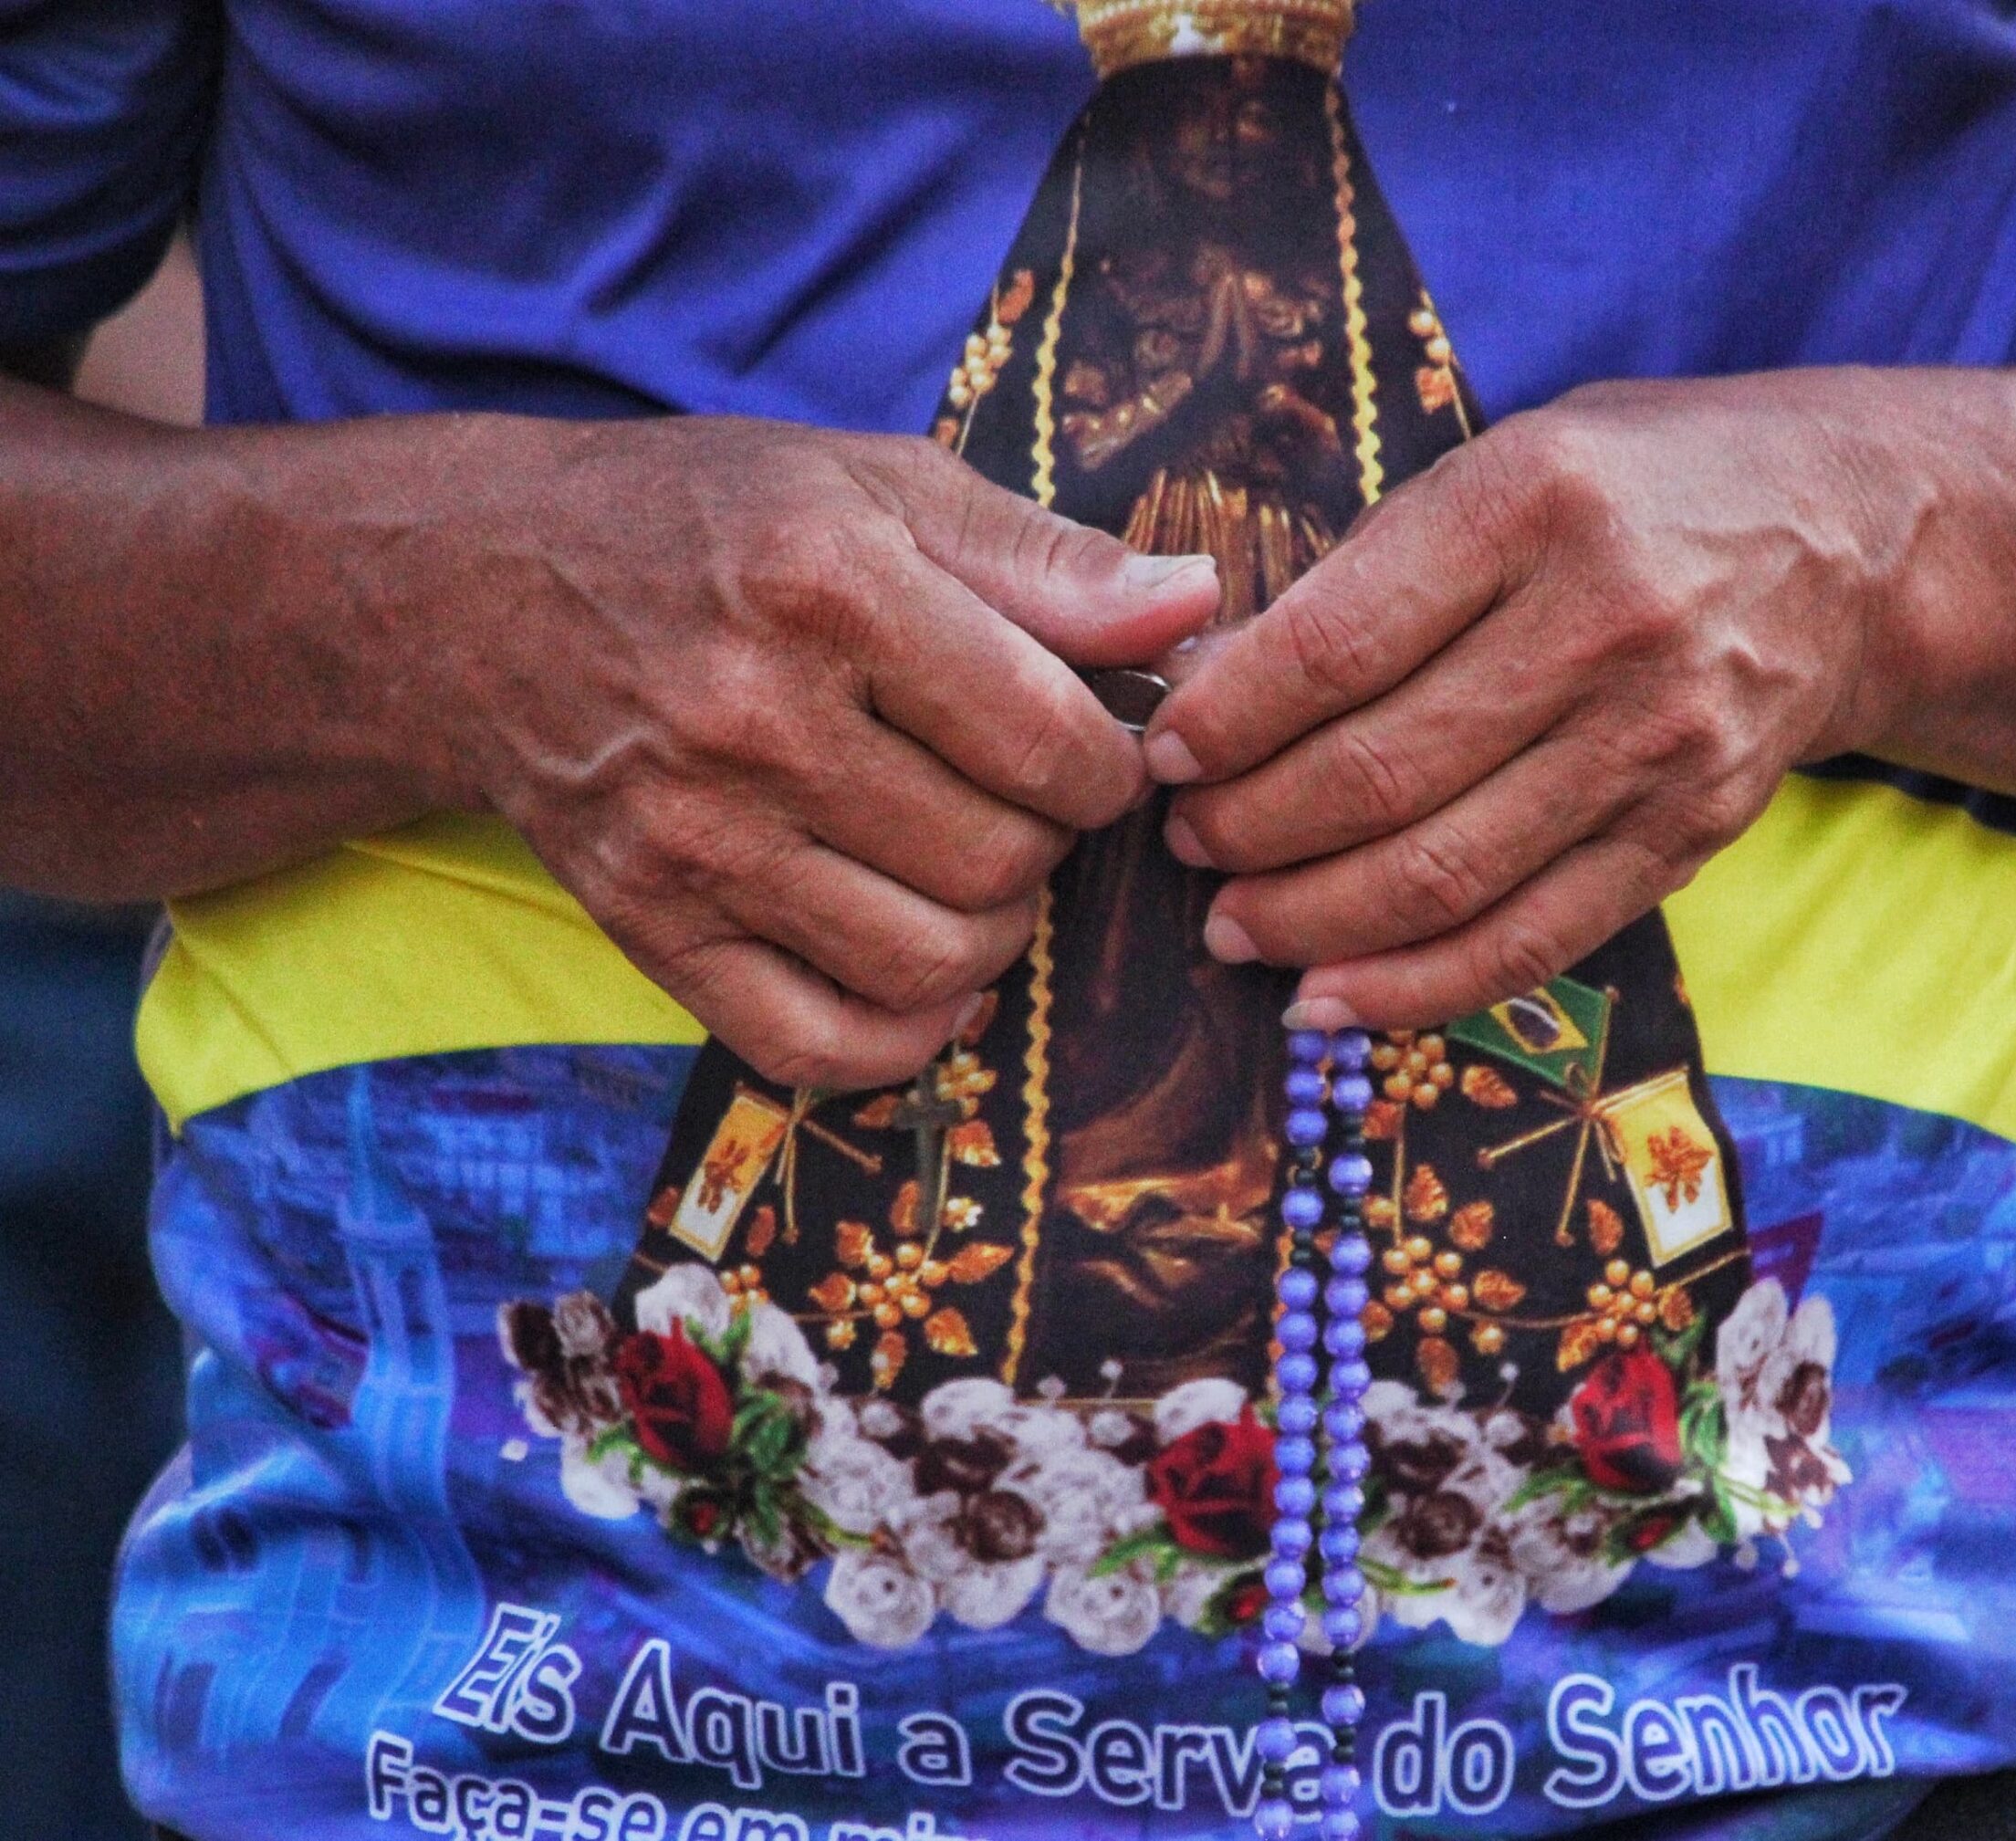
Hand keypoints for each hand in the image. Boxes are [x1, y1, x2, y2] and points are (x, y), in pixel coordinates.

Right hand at [414, 417, 1218, 1088]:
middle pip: (1002, 861)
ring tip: (974, 869)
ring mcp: (693, 840)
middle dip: (1051, 841)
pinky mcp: (649, 928)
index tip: (1094, 748)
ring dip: (994, 934)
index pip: (1051, 742)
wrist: (486, 594)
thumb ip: (1044, 557)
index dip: (1114, 765)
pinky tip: (924, 966)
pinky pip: (816, 1044)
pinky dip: (903, 1032)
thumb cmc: (710, 523)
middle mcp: (754, 722)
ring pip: (930, 960)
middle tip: (1023, 799)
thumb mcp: (879, 486)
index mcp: (829, 587)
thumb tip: (1195, 608)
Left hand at [1144, 376, 1899, 1030]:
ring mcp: (1657, 743)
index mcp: (1532, 504)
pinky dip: (1413, 987)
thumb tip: (1210, 691)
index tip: (1160, 757)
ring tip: (1231, 926)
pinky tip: (1324, 999)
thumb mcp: (1503, 466)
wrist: (1848, 543)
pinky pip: (1530, 941)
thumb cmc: (1636, 488)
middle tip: (1185, 845)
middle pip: (1379, 773)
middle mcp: (1605, 626)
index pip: (1335, 646)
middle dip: (1250, 830)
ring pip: (1444, 874)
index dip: (1226, 723)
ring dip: (1308, 920)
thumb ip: (1370, 572)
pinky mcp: (1687, 834)